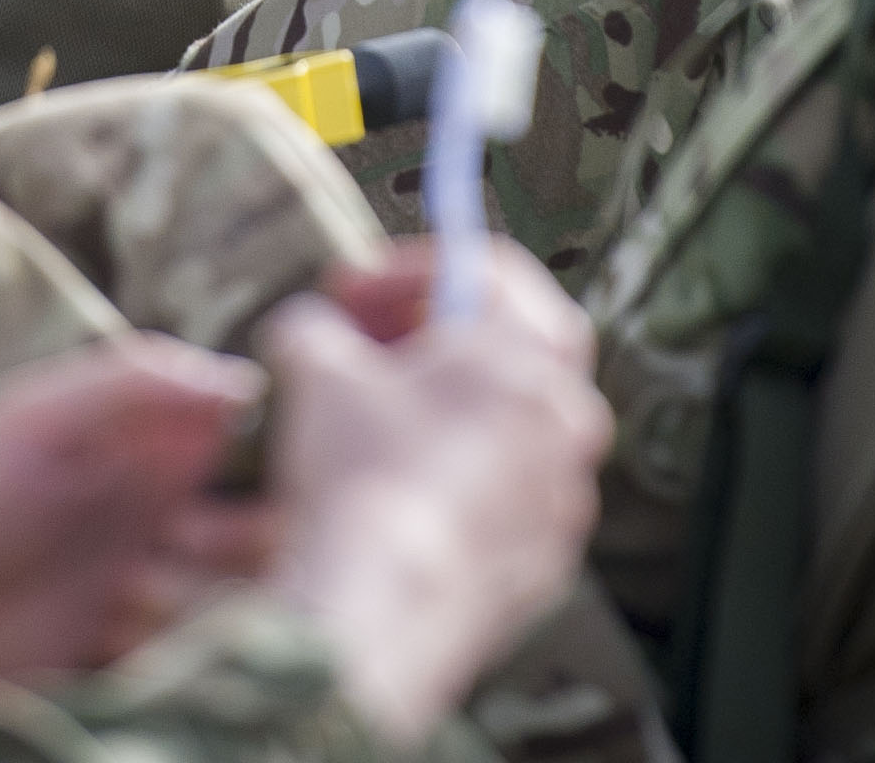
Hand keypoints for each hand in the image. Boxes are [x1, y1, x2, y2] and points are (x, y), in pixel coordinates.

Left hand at [0, 337, 275, 703]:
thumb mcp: (38, 416)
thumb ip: (135, 383)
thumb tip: (245, 383)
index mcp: (151, 444)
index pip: (258, 443)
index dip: (271, 461)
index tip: (246, 476)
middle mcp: (166, 516)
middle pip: (267, 529)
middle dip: (239, 542)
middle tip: (172, 546)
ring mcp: (155, 592)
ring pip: (242, 599)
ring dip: (200, 600)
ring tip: (125, 595)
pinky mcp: (138, 659)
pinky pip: (202, 659)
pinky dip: (183, 655)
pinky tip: (117, 638)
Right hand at [261, 241, 607, 742]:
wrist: (380, 608)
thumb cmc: (359, 470)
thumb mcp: (314, 368)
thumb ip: (316, 327)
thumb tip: (310, 330)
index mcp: (525, 352)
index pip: (488, 270)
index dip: (410, 267)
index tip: (350, 290)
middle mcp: (564, 420)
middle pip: (518, 349)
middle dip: (443, 340)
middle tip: (377, 351)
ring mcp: (563, 499)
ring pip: (515, 433)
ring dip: (454, 416)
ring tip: (383, 432)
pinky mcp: (546, 566)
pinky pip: (508, 506)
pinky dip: (464, 488)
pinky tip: (402, 503)